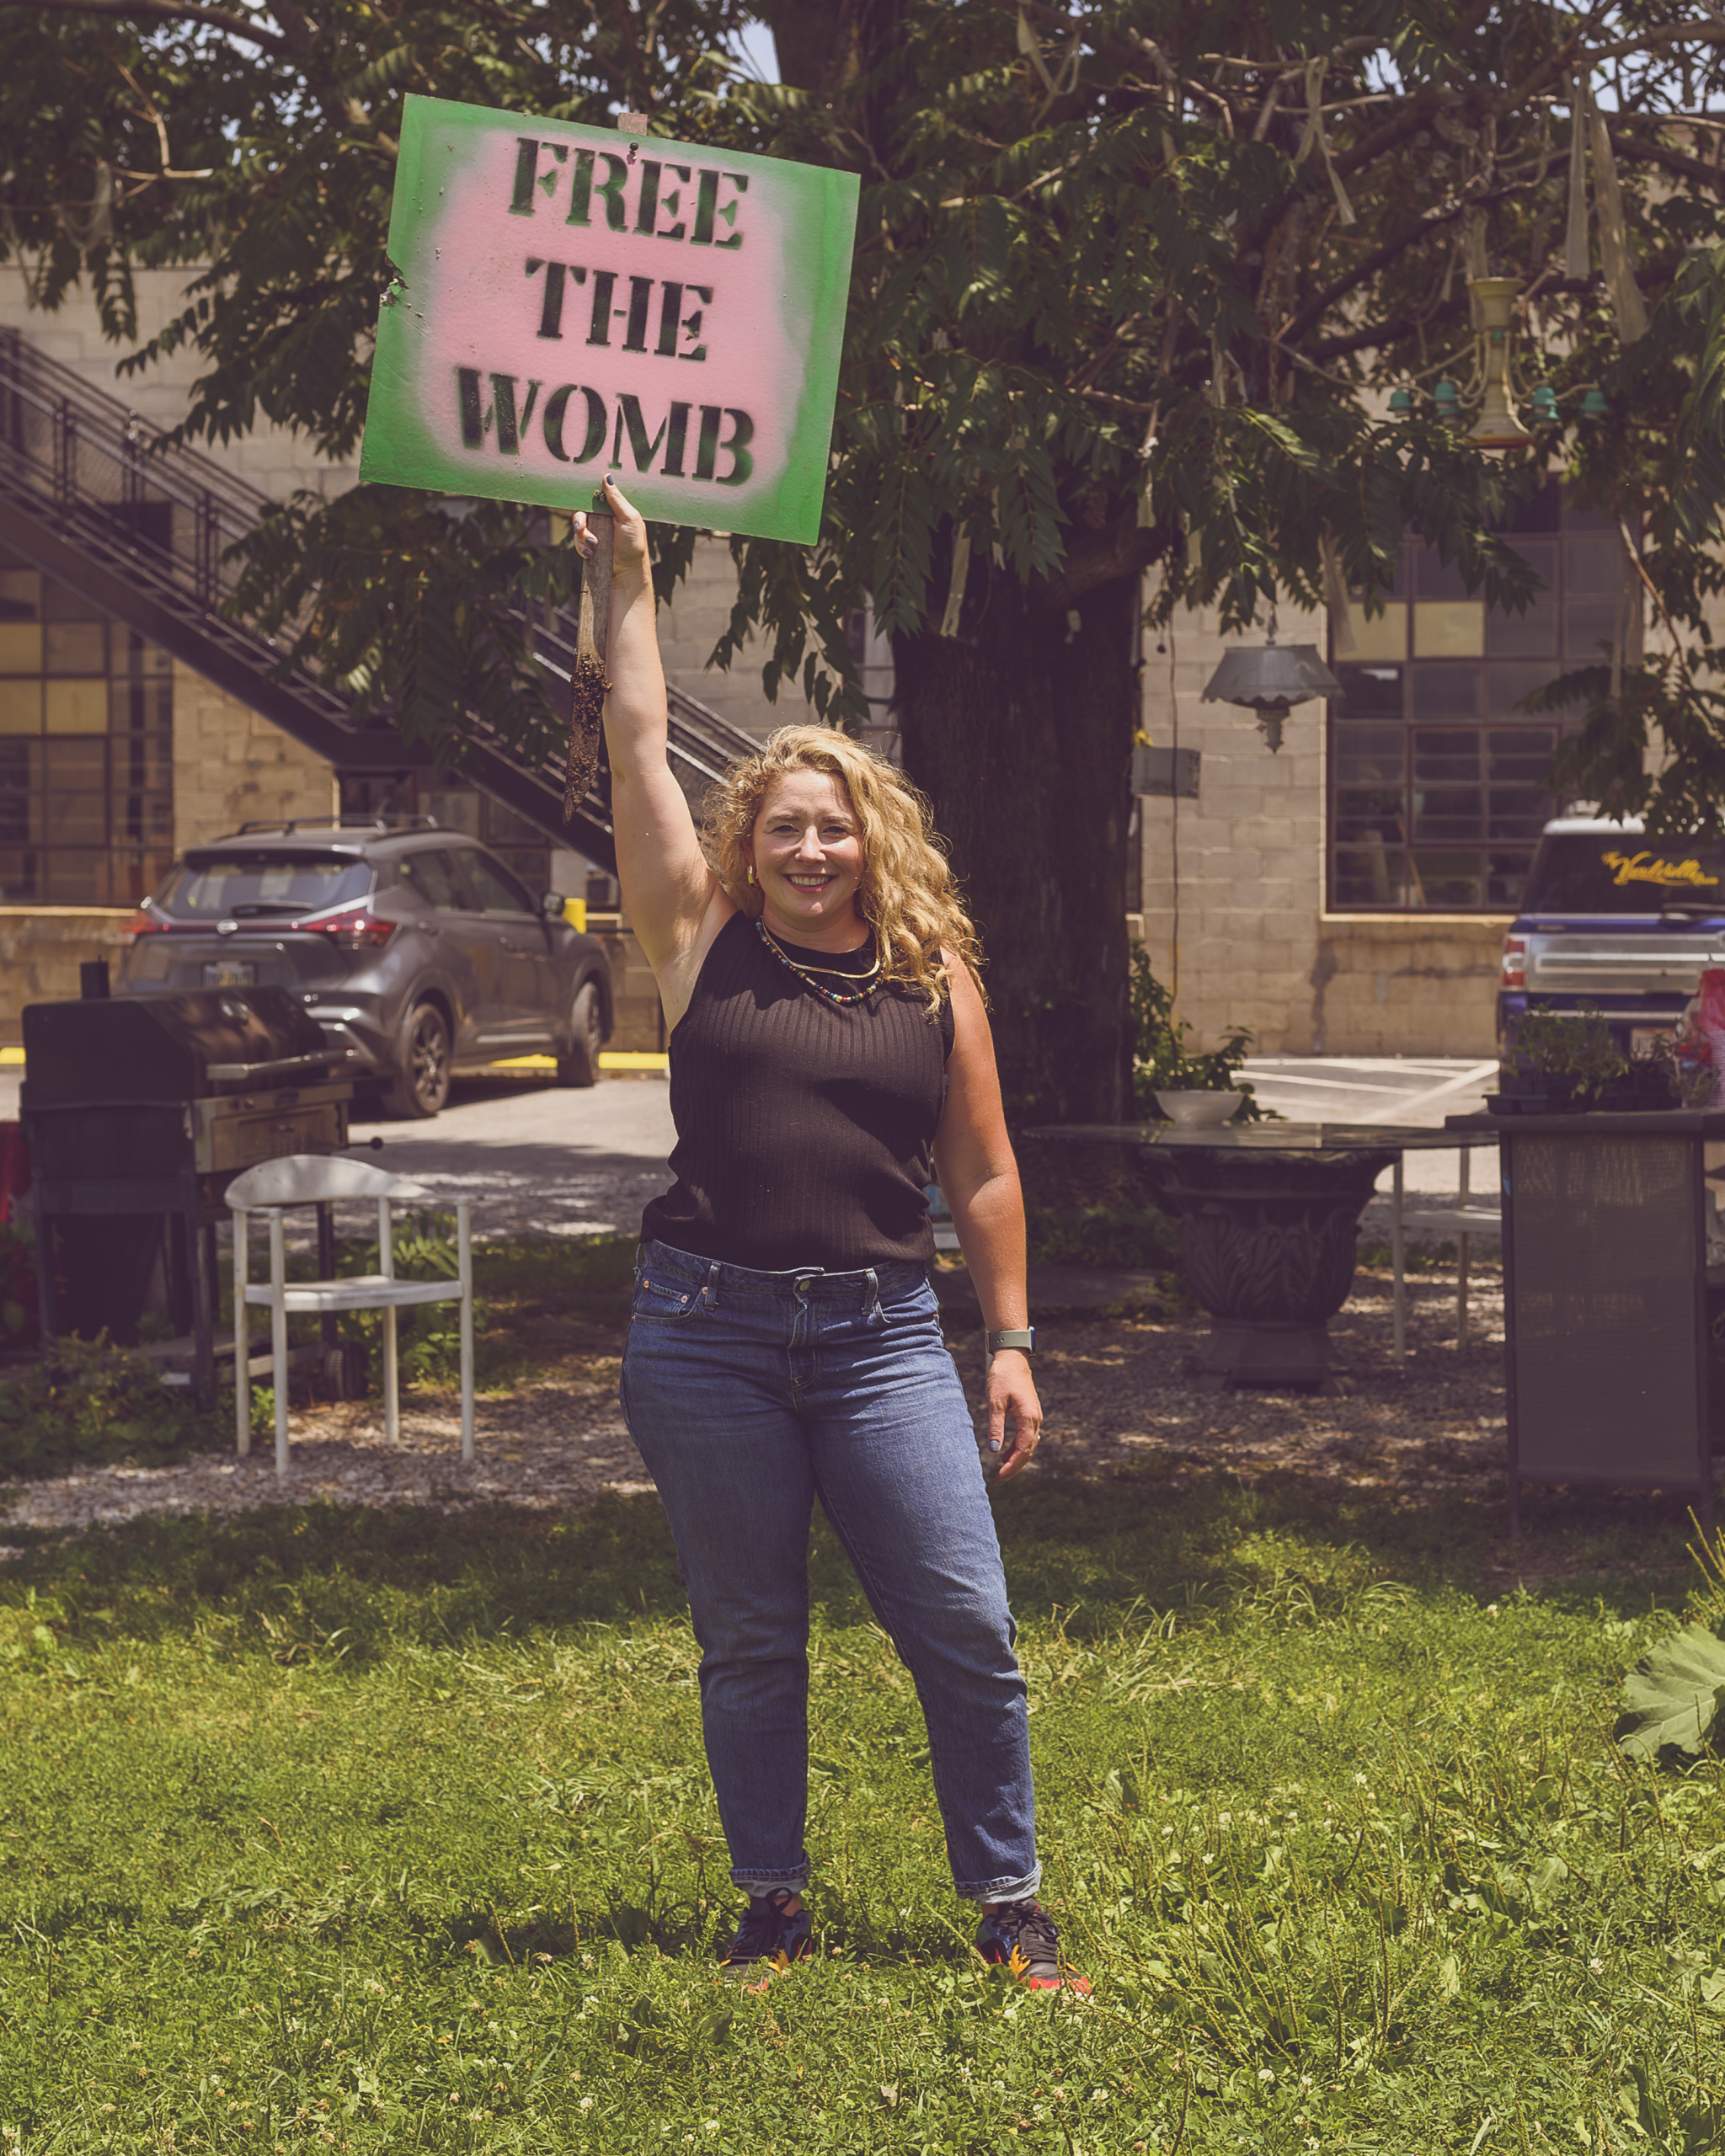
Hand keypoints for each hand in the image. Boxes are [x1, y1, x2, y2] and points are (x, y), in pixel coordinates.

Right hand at [573, 473, 648, 571]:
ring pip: (578, 527)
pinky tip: (592, 553)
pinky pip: (577, 542)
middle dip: (579, 519)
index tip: (582, 498)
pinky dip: (582, 547)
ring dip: (582, 535)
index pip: (595, 496)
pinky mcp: (589, 546)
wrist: (628, 572)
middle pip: (582, 510)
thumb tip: (607, 477)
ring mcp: (595, 532)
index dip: (587, 496)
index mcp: (613, 509)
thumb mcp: (629, 518)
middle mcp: (602, 518)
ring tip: (594, 545)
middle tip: (581, 526)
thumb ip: (616, 499)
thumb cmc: (634, 544)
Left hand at [986, 1350, 1041, 1479]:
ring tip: (1002, 1471)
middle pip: (1029, 1451)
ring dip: (1017, 1459)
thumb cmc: (1002, 1377)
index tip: (1000, 1477)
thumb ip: (996, 1427)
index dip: (1012, 1466)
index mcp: (1029, 1417)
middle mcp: (1036, 1419)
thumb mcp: (995, 1402)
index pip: (1023, 1449)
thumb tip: (994, 1451)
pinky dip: (1018, 1448)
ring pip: (1029, 1445)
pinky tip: (1006, 1453)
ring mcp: (1035, 1416)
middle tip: (999, 1480)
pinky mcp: (1031, 1413)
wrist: (1012, 1358)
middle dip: (1015, 1467)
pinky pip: (1028, 1437)